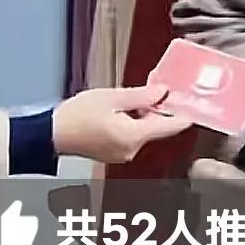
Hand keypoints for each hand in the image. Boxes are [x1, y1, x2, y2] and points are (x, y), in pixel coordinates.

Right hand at [53, 83, 192, 163]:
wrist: (51, 134)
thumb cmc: (77, 115)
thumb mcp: (112, 98)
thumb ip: (142, 96)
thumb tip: (163, 92)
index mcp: (134, 136)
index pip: (170, 126)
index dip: (183, 113)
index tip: (193, 103)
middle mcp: (132, 150)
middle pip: (157, 128)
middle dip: (157, 109)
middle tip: (152, 90)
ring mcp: (124, 155)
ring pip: (144, 132)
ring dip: (143, 116)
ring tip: (126, 100)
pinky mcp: (115, 154)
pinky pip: (132, 137)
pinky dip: (132, 124)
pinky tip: (120, 112)